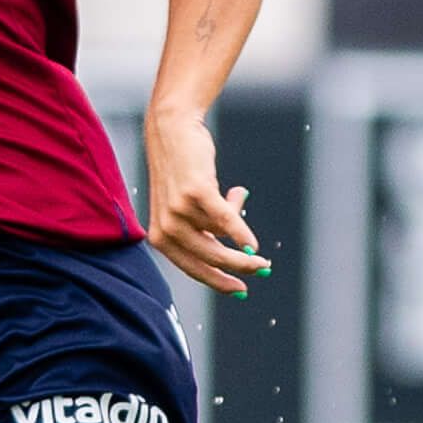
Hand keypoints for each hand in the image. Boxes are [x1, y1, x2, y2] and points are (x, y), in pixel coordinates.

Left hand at [143, 108, 267, 297]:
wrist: (172, 132)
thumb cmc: (183, 171)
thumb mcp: (189, 206)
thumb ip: (206, 226)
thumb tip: (242, 245)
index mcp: (160, 236)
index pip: (192, 268)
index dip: (218, 281)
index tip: (241, 290)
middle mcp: (165, 228)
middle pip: (209, 259)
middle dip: (239, 268)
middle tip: (262, 268)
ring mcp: (178, 212)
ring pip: (221, 238)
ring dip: (239, 229)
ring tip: (245, 218)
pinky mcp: (195, 194)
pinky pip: (226, 221)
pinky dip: (241, 232)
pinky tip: (253, 244)